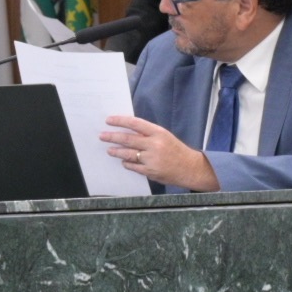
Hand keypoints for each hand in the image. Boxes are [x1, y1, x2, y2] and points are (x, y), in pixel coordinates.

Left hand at [98, 116, 217, 191]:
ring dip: (116, 151)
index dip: (120, 121)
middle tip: (102, 136)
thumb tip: (128, 131)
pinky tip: (123, 161)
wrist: (190, 168)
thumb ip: (148, 134)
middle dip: (112, 137)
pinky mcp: (150, 171)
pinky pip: (133, 166)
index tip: (109, 120)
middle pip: (127, 139)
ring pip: (128, 154)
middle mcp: (154, 144)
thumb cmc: (176, 150)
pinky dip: (126, 163)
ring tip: (109, 150)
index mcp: (158, 132)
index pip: (135, 123)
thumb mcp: (164, 136)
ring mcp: (151, 159)